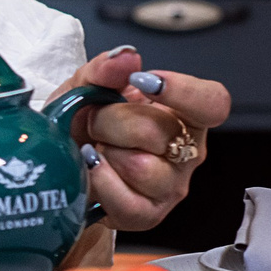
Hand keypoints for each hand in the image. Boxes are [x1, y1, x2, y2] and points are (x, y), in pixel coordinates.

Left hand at [53, 45, 231, 229]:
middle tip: (93, 120)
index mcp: (182, 114)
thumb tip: (126, 56)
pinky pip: (127, 201)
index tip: (143, 81)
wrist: (58, 164)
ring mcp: (170, 186)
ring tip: (94, 147)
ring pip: (142, 167)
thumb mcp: (84, 87)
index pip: (212, 102)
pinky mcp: (147, 214)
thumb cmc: (80, 124)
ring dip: (104, 152)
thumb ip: (104, 69)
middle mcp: (186, 151)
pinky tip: (90, 168)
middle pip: (160, 131)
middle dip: (110, 121)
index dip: (184, 91)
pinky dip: (100, 181)